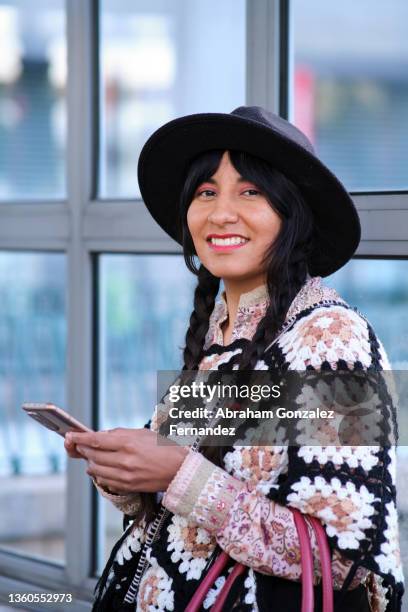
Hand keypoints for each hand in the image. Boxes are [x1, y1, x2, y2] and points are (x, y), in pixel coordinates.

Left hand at [64, 428, 187, 493]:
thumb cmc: (162, 447)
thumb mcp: (141, 433)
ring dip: (90, 462)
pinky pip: (105, 480)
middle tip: (80, 445)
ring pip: (95, 469)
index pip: (95, 441)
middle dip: (83, 449)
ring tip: (93, 456)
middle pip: (92, 455)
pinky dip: (99, 473)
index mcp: (128, 443)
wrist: (179, 469)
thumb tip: (100, 436)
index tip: (70, 436)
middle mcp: (125, 460)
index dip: (79, 439)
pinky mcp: (127, 486)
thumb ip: (119, 434)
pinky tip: (102, 467)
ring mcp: (125, 476)